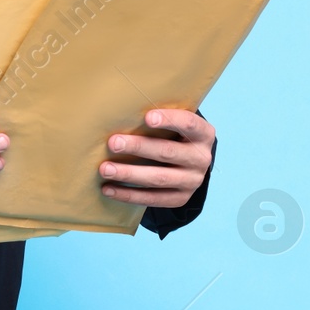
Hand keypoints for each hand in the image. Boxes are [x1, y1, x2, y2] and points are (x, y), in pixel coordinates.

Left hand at [99, 108, 214, 209]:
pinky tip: (109, 189)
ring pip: (158, 178)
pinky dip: (128, 195)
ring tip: (105, 169)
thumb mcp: (177, 123)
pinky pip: (153, 199)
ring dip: (129, 173)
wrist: (191, 164)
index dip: (169, 120)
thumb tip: (121, 110)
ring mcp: (192, 181)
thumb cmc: (175, 135)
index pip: (189, 124)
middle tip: (113, 143)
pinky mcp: (180, 198)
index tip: (147, 117)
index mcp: (204, 134)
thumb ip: (160, 117)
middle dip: (138, 147)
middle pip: (168, 152)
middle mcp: (201, 158)